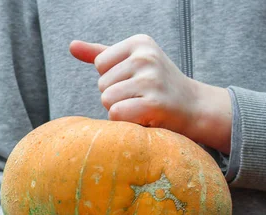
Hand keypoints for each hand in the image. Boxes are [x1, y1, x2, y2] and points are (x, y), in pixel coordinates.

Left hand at [69, 34, 231, 153]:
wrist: (195, 108)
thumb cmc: (157, 86)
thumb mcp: (131, 63)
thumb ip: (100, 54)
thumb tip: (71, 45)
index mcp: (139, 42)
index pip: (100, 64)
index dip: (112, 79)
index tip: (135, 82)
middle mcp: (146, 56)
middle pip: (102, 84)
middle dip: (116, 96)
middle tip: (141, 97)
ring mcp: (151, 79)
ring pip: (107, 100)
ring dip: (121, 110)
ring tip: (142, 106)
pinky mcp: (154, 103)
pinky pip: (116, 114)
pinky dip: (126, 122)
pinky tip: (144, 117)